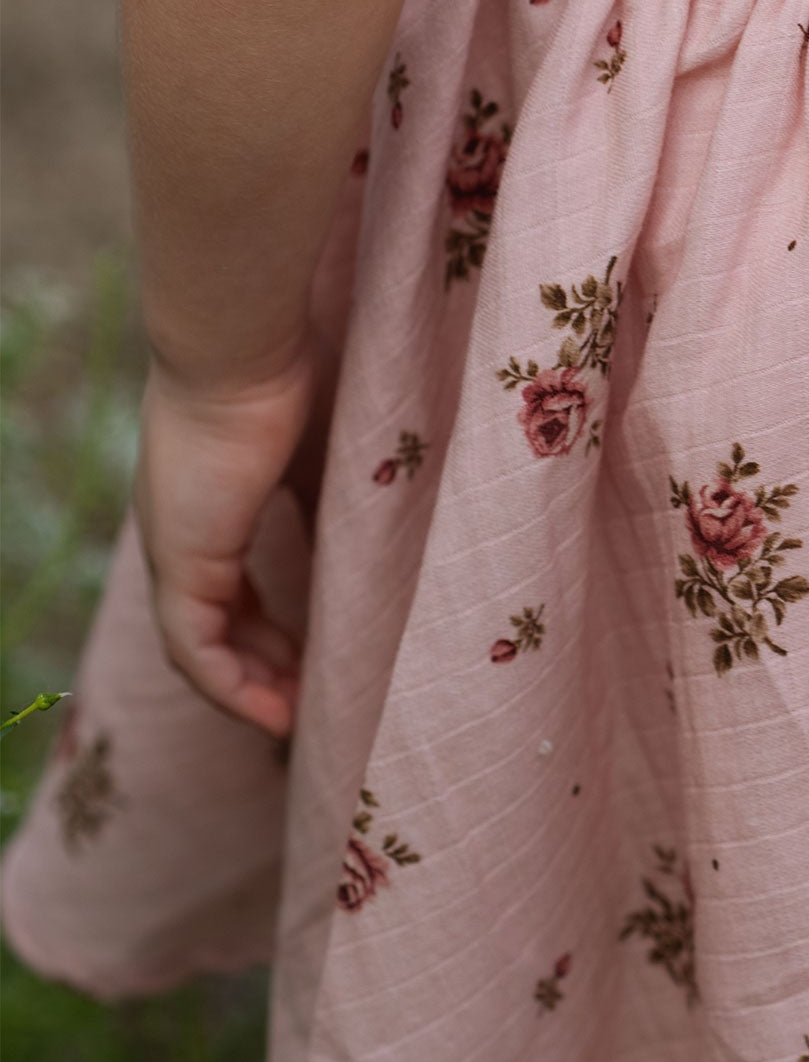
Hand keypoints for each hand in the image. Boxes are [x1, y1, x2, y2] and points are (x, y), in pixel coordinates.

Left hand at [134, 346, 318, 736]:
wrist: (245, 341)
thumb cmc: (301, 369)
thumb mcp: (332, 450)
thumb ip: (342, 503)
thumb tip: (380, 555)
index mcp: (214, 496)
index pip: (233, 581)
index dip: (270, 626)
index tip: (315, 654)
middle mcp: (184, 526)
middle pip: (215, 621)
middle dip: (262, 666)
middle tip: (311, 699)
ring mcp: (176, 545)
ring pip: (201, 644)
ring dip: (246, 687)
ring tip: (293, 720)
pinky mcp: (180, 561)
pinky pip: (194, 650)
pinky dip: (229, 687)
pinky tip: (271, 713)